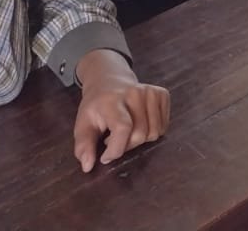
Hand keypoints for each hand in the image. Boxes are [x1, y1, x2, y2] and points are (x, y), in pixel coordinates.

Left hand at [73, 50, 170, 171]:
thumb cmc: (96, 107)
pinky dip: (152, 132)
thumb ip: (83, 146)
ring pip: (154, 132)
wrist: (110, 80)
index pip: (123, 128)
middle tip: (114, 141)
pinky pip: (164, 126)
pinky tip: (140, 125)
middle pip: (140, 134)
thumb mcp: (82, 125)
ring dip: (140, 140)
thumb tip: (88, 166)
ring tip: (127, 133)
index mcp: (112, 101)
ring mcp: (151, 92)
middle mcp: (134, 93)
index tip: (105, 157)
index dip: (116, 149)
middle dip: (126, 146)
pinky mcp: (163, 94)